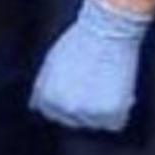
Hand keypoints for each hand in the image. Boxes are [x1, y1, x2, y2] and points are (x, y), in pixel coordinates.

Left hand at [29, 0, 152, 131]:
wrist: (107, 30)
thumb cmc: (80, 41)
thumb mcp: (50, 64)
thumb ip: (42, 87)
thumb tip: (35, 106)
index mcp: (48, 99)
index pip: (53, 114)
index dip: (67, 100)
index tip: (79, 88)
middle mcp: (65, 110)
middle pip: (74, 120)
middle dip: (84, 106)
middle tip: (95, 83)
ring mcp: (89, 114)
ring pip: (96, 124)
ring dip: (101, 110)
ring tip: (106, 84)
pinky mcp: (111, 113)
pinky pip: (116, 124)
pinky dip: (119, 112)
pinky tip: (118, 94)